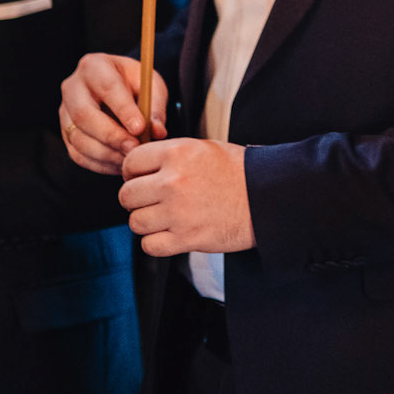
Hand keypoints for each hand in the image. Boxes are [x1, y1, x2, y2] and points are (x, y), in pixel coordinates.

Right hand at [60, 53, 166, 173]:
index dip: (123, 110)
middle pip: (84, 115)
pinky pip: (78, 154)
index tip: (140, 128)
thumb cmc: (135, 84)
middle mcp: (73, 87)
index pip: (107, 87)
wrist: (119, 90)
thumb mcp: (151, 85)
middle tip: (134, 149)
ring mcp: (64, 112)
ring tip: (130, 159)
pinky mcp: (65, 134)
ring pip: (79, 138)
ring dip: (106, 154)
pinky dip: (100, 164)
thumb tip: (157, 132)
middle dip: (111, 136)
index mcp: (95, 66)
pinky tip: (119, 164)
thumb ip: (155, 107)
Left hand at [118, 138, 252, 257]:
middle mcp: (173, 181)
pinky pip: (149, 245)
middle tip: (150, 200)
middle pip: (127, 195)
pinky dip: (156, 242)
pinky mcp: (186, 238)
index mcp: (178, 153)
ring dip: (146, 221)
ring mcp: (178, 212)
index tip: (139, 177)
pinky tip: (170, 233)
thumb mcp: (203, 148)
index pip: (131, 162)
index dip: (132, 171)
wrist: (266, 197)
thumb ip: (170, 155)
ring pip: (135, 222)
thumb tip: (141, 166)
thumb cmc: (238, 171)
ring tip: (163, 217)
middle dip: (135, 199)